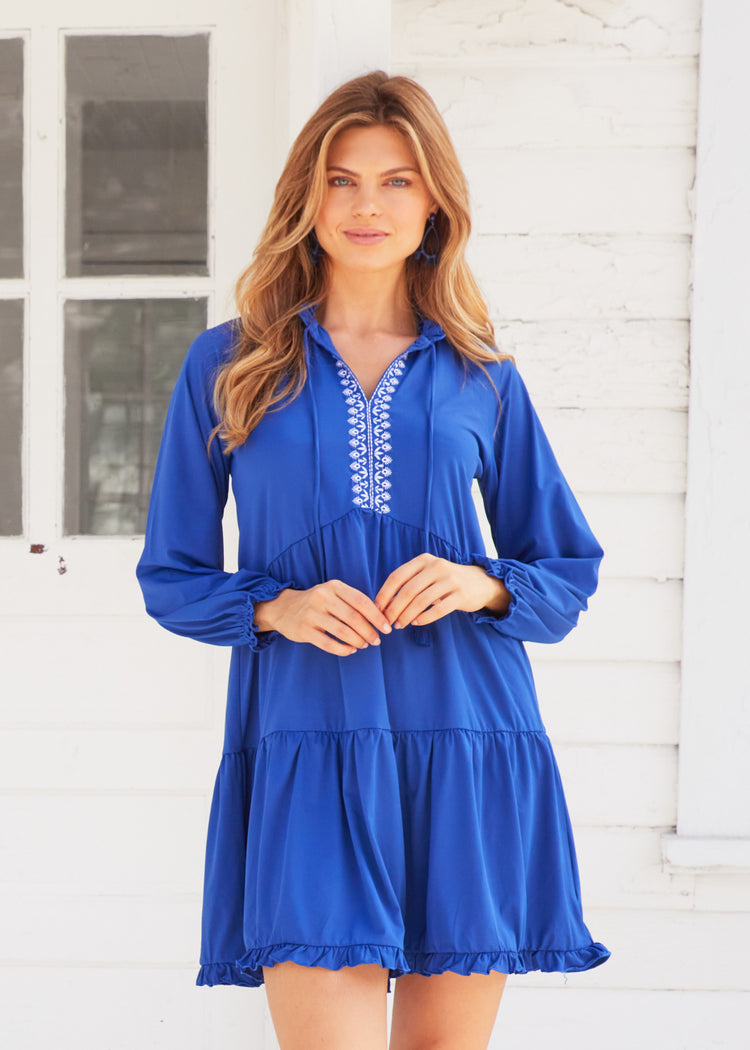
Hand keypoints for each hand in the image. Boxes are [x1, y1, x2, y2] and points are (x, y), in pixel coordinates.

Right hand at [253, 580, 392, 655]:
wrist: (283, 608)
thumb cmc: (317, 603)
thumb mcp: (333, 594)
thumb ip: (353, 602)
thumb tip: (380, 618)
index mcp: (334, 586)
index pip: (361, 601)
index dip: (377, 616)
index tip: (387, 628)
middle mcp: (322, 597)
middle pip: (354, 617)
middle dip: (369, 632)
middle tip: (376, 641)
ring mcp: (311, 614)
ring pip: (342, 631)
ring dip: (358, 641)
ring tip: (364, 645)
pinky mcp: (304, 630)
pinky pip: (328, 643)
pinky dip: (343, 649)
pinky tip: (350, 650)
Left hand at [374, 553, 510, 628]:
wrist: (479, 582)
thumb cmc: (444, 581)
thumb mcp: (427, 573)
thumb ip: (408, 582)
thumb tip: (383, 603)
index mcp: (424, 560)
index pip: (397, 576)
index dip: (384, 594)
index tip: (377, 609)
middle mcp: (436, 566)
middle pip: (408, 590)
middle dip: (394, 609)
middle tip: (387, 622)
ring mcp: (450, 580)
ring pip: (421, 601)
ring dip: (407, 615)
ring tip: (399, 625)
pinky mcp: (461, 595)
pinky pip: (438, 609)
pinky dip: (424, 618)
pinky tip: (416, 623)